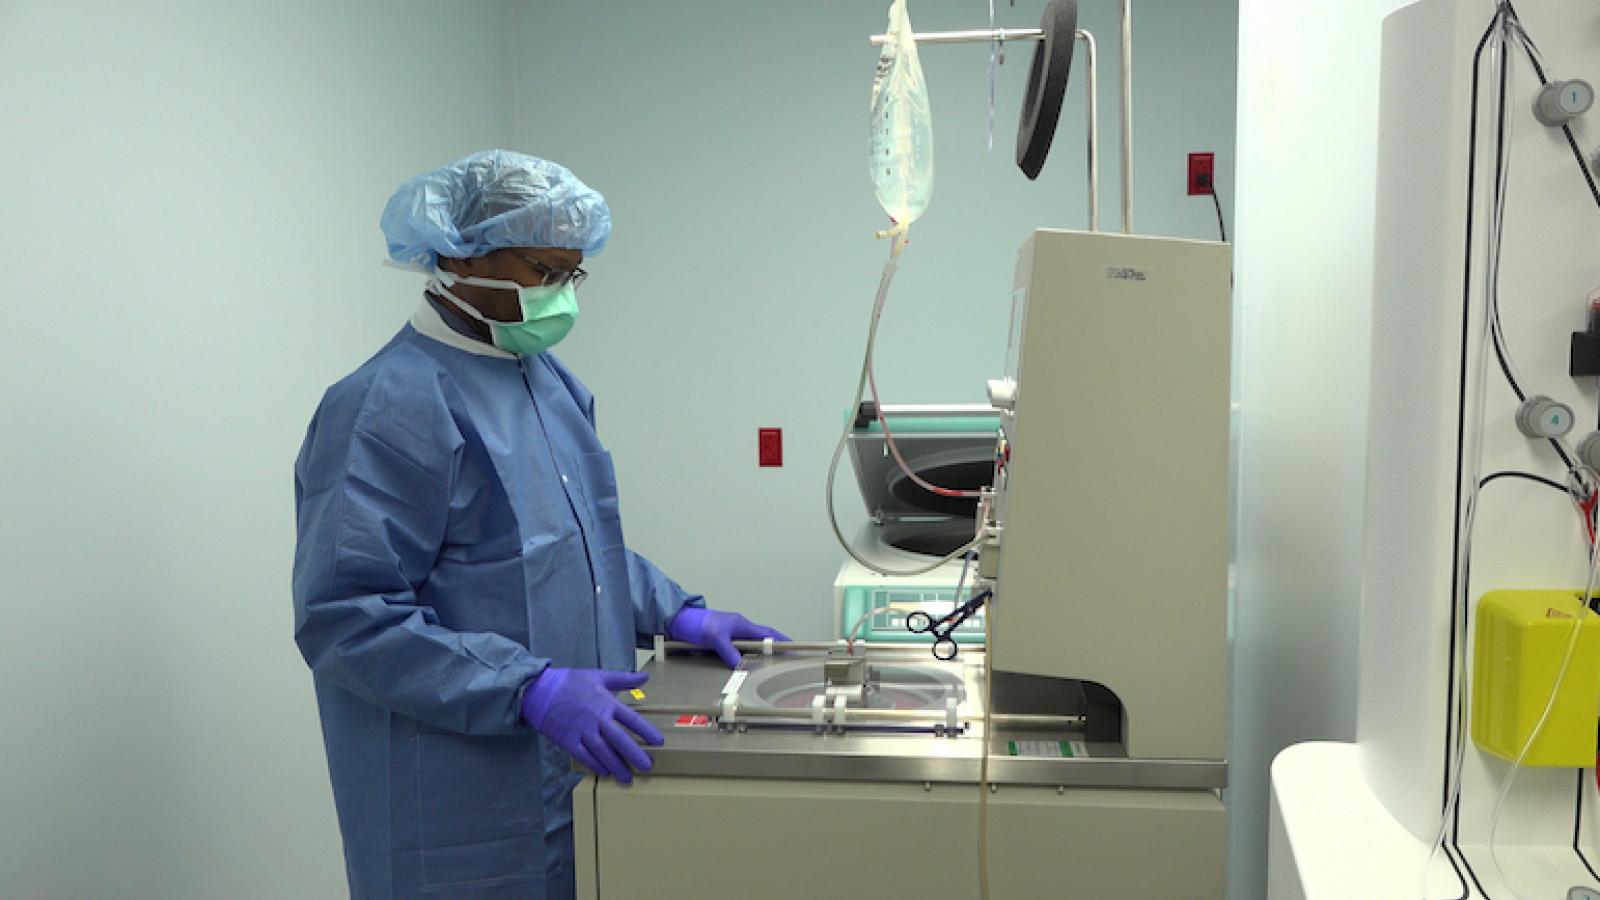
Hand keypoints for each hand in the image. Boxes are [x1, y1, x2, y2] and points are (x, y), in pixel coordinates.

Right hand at [520, 668, 662, 784]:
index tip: (658, 742)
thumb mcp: (599, 675)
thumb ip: (624, 679)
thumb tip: (646, 676)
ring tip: (627, 777)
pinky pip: (584, 756)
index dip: (646, 731)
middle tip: (647, 767)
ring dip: (616, 765)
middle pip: (619, 740)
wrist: (540, 690)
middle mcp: (597, 719)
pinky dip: (594, 765)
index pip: (632, 719)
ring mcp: (582, 731)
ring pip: (603, 752)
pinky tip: (604, 772)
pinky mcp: (568, 740)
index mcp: (607, 703)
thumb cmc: (571, 682)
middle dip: (634, 754)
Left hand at [666, 607, 790, 667]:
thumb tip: (740, 664)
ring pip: (749, 650)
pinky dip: (742, 663)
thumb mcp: (715, 636)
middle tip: (784, 663)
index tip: (794, 647)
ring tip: (768, 671)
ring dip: (758, 659)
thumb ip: (728, 650)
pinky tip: (744, 671)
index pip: (768, 633)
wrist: (679, 622)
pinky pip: (736, 655)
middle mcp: (738, 632)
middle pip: (761, 642)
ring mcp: (730, 639)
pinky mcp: (721, 646)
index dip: (782, 640)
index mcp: (742, 625)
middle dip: (774, 651)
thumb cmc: (697, 622)